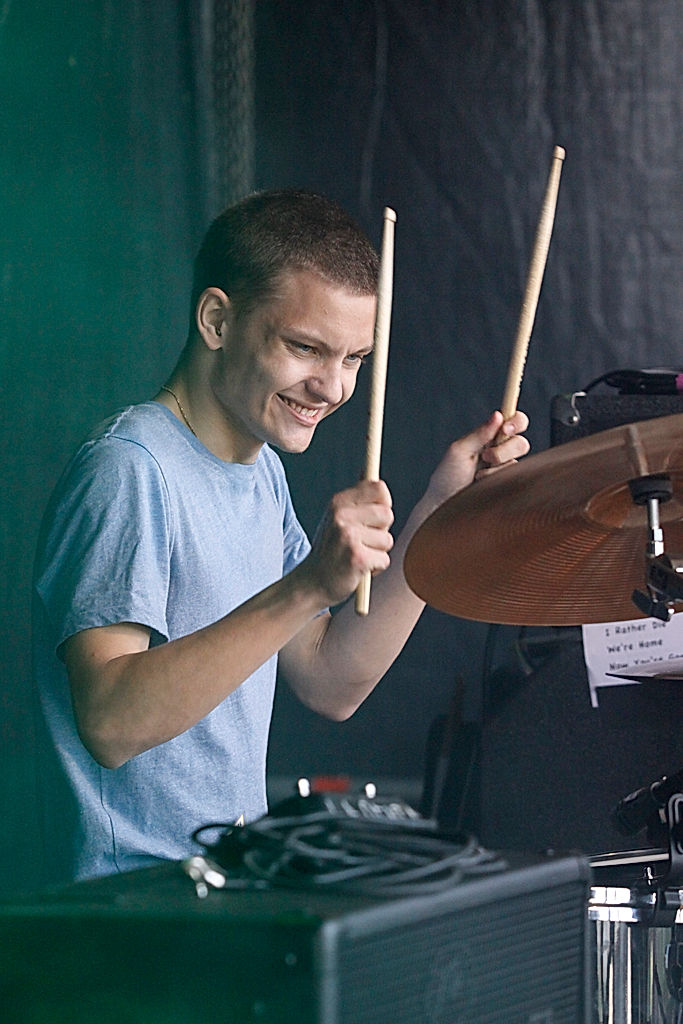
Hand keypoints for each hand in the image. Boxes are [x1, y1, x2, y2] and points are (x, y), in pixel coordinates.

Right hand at [302, 480, 394, 606]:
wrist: (312, 583)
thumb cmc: (332, 551)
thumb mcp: (338, 518)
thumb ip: (358, 500)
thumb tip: (376, 478)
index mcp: (338, 502)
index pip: (378, 488)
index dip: (383, 503)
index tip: (372, 518)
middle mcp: (341, 516)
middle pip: (387, 514)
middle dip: (381, 532)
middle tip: (361, 542)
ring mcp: (348, 536)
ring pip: (387, 540)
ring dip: (377, 552)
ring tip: (358, 556)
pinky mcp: (357, 557)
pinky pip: (384, 559)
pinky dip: (376, 568)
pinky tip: (358, 569)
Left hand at [423, 410, 529, 510]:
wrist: (443, 506)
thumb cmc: (447, 477)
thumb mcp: (459, 451)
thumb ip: (480, 434)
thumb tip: (498, 415)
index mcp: (488, 437)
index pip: (513, 422)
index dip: (516, 422)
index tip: (505, 429)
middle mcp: (499, 451)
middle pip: (521, 442)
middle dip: (507, 448)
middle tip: (487, 456)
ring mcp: (503, 469)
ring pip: (517, 461)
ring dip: (497, 464)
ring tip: (478, 474)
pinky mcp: (505, 485)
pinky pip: (513, 477)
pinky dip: (495, 478)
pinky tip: (481, 483)